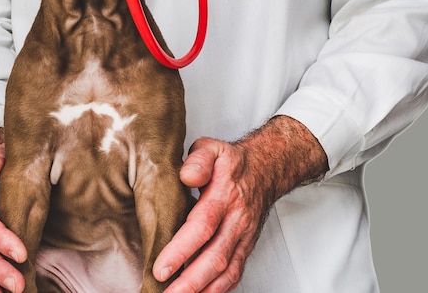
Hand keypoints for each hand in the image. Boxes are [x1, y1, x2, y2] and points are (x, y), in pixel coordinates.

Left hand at [153, 117, 327, 292]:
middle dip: (189, 281)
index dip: (181, 250)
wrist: (266, 169)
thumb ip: (198, 160)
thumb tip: (186, 175)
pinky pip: (234, 274)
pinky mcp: (245, 247)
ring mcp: (244, 237)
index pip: (203, 226)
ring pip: (226, 272)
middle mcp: (237, 220)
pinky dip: (217, 290)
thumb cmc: (231, 162)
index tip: (161, 267)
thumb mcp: (212, 149)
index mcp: (225, 195)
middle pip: (215, 257)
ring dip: (201, 290)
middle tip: (164, 292)